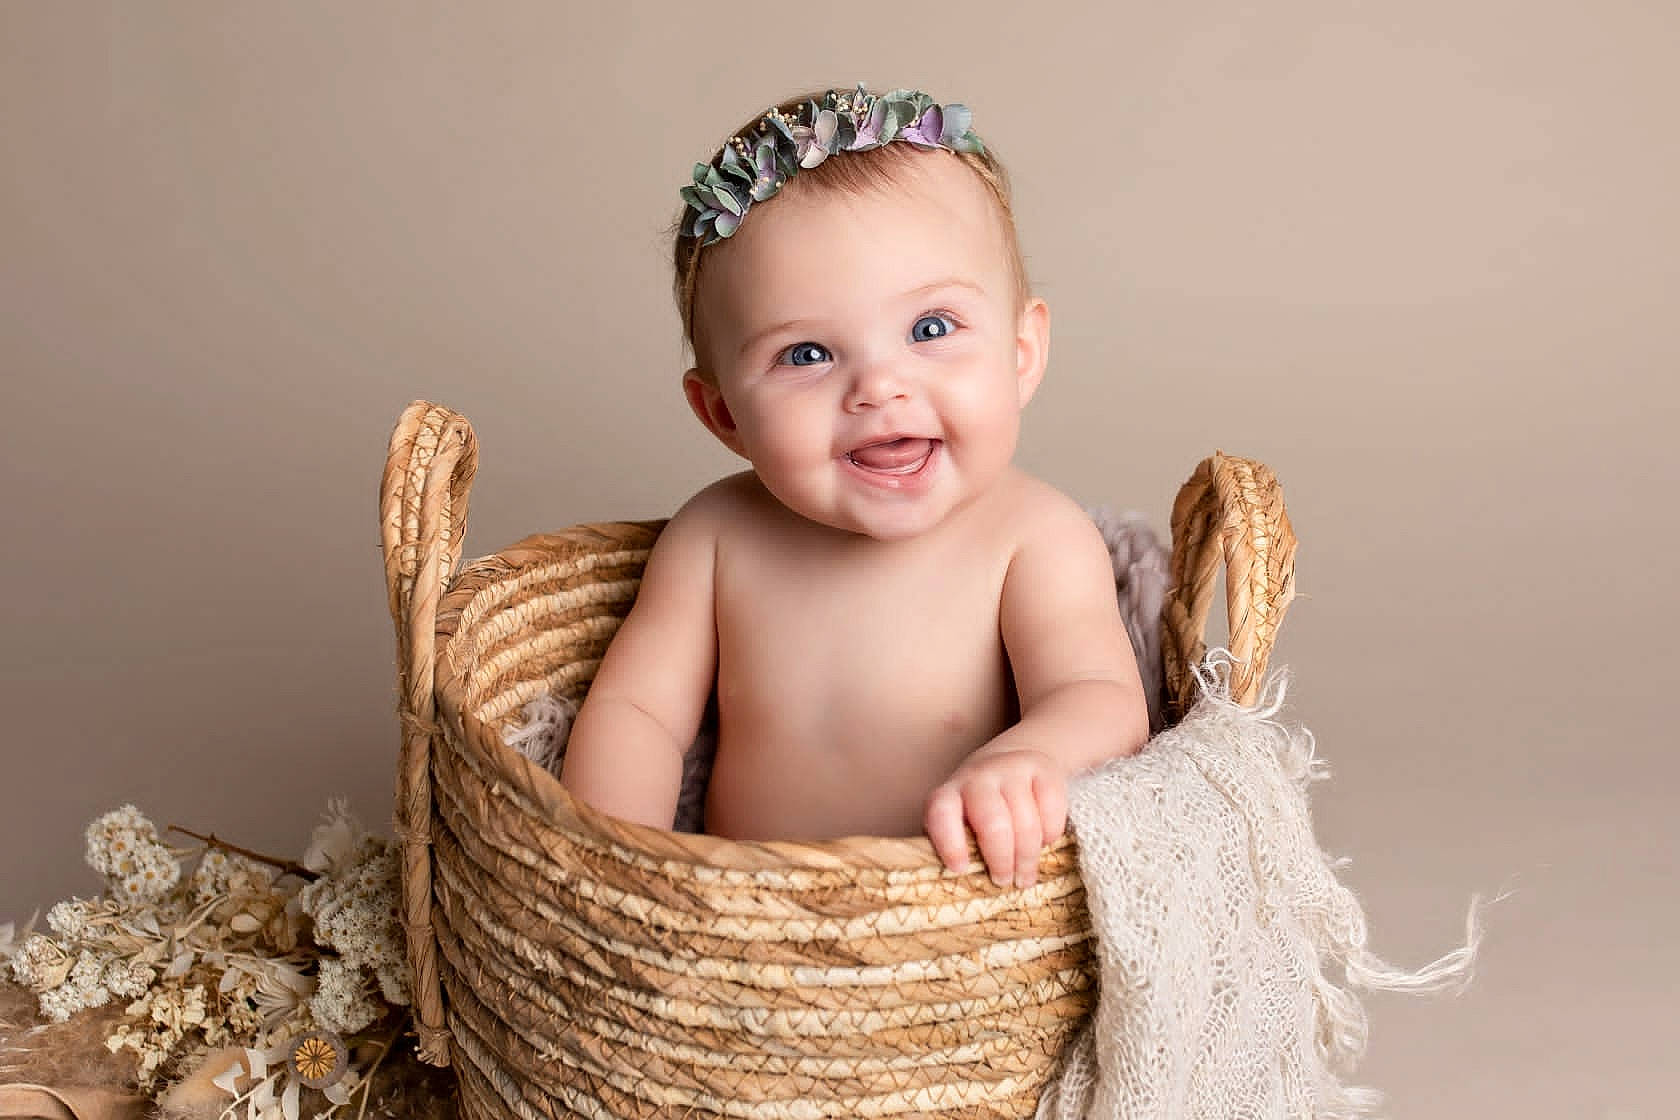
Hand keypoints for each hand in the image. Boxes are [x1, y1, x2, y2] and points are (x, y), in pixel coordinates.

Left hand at [923, 745, 1068, 888]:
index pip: (941, 813)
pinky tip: (1044, 842)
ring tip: (1025, 876)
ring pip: (1025, 821)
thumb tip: (966, 883)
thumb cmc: (982, 803)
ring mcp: (1013, 770)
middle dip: (1001, 859)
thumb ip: (961, 844)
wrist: (1017, 753)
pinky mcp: (1045, 770)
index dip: (950, 843)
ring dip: (1027, 856)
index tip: (961, 869)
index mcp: (951, 793)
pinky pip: (1052, 809)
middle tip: (1004, 881)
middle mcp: (979, 777)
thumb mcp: (962, 818)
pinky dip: (1050, 833)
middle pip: (992, 822)